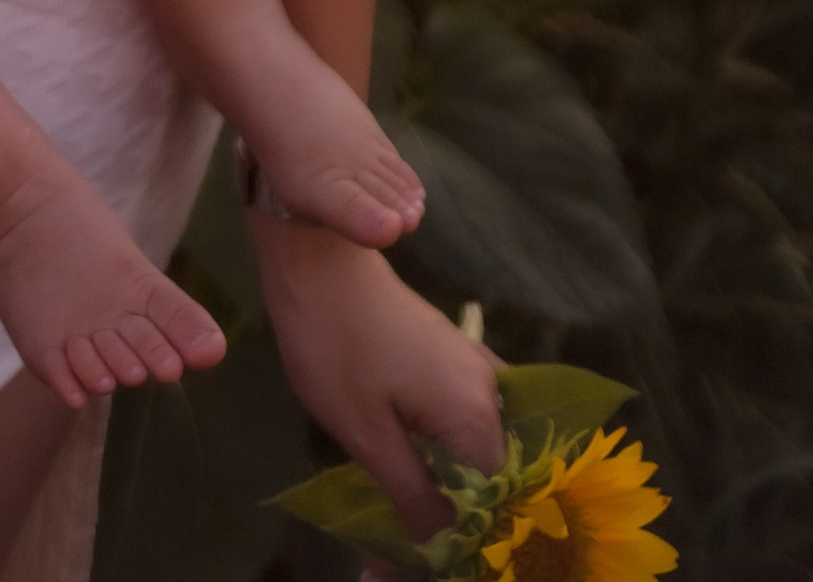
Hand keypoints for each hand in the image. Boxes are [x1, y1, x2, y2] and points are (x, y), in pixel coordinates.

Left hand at [251, 226, 504, 540]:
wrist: (318, 259)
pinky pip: (465, 418)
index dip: (465, 534)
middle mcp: (491, 390)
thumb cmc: (337, 345)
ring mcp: (474, 368)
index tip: (424, 555)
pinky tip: (419, 470)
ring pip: (478, 448)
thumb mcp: (367, 435)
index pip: (495, 500)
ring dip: (452, 484)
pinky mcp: (452, 357)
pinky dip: (447, 451)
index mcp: (477, 414)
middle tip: (406, 544)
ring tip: (414, 516)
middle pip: (492, 475)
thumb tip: (442, 544)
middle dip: (459, 514)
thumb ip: (412, 494)